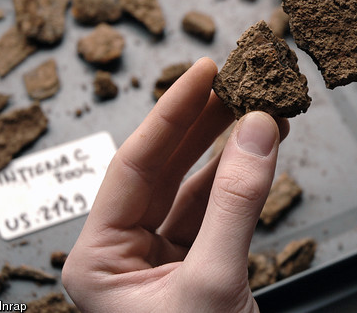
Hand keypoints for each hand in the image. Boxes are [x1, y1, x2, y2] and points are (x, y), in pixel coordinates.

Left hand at [62, 57, 288, 311]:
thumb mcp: (213, 284)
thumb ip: (236, 204)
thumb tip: (257, 129)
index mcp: (97, 262)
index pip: (134, 166)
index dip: (171, 114)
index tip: (201, 72)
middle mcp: (122, 257)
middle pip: (163, 170)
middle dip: (201, 123)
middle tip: (233, 79)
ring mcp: (160, 263)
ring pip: (193, 188)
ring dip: (226, 148)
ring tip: (256, 106)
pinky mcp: (197, 271)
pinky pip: (216, 212)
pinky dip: (241, 182)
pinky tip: (259, 150)